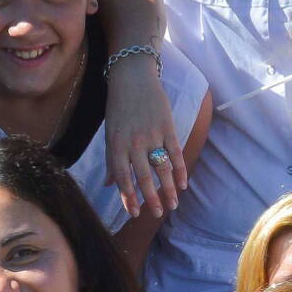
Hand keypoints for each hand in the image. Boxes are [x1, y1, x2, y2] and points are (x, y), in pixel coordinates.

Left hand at [102, 50, 185, 220]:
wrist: (132, 76)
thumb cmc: (118, 106)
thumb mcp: (109, 133)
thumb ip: (112, 160)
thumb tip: (109, 185)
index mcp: (116, 145)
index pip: (123, 178)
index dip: (129, 198)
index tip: (135, 213)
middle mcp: (134, 143)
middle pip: (144, 177)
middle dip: (151, 199)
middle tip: (158, 214)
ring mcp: (152, 135)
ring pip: (161, 168)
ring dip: (168, 189)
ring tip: (173, 204)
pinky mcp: (168, 127)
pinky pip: (175, 153)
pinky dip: (180, 170)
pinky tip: (182, 185)